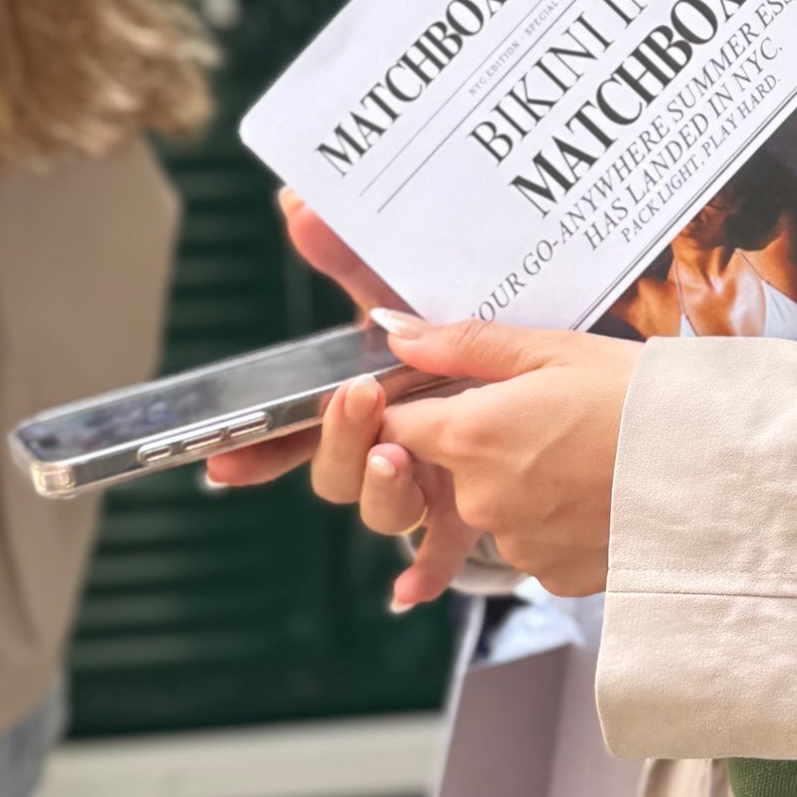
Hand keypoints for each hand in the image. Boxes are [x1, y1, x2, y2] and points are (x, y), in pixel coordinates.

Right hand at [207, 192, 477, 601]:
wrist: (566, 383)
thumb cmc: (476, 333)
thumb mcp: (423, 289)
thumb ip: (357, 256)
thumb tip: (298, 204)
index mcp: (368, 397)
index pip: (301, 425)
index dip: (261, 443)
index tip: (229, 452)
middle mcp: (388, 445)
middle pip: (336, 473)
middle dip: (338, 444)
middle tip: (361, 404)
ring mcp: (427, 481)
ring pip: (384, 508)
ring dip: (381, 491)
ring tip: (401, 459)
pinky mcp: (471, 508)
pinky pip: (442, 549)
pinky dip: (423, 572)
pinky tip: (409, 592)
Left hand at [377, 318, 643, 602]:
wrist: (715, 462)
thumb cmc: (640, 394)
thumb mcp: (555, 350)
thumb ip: (465, 345)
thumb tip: (395, 335)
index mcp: (471, 435)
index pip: (396, 429)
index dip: (420, 410)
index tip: (461, 395)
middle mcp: (481, 500)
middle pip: (447, 473)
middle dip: (481, 447)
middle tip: (549, 418)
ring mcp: (517, 546)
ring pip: (494, 510)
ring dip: (521, 487)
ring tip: (586, 453)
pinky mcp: (554, 578)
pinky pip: (534, 544)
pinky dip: (557, 522)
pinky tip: (600, 491)